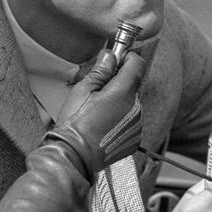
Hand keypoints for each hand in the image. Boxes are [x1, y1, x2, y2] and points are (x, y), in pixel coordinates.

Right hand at [0, 49, 145, 211]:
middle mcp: (136, 108)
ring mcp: (136, 125)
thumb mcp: (83, 90)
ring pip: (131, 104)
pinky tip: (101, 125)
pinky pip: (130, 121)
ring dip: (119, 102)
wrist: (74, 156)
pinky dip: (119, 119)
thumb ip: (100, 70)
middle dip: (118, 83)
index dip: (127, 57)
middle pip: (132, 85)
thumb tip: (110, 55)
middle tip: (96, 88)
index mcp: (124, 93)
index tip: (116, 57)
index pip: (137, 64)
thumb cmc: (75, 123)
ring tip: (95, 111)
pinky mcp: (133, 139)